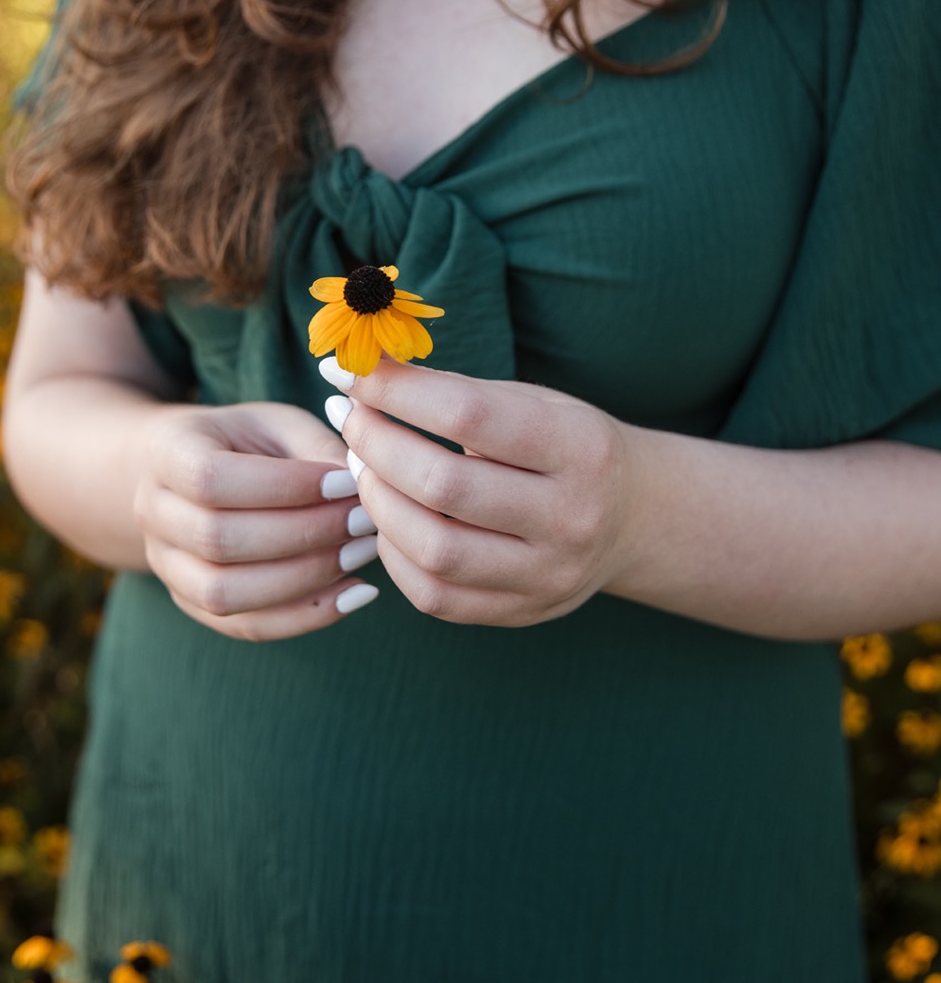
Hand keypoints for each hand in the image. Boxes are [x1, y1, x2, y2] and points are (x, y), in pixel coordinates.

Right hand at [133, 401, 383, 641]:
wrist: (188, 475)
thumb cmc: (243, 442)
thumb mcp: (276, 424)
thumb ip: (316, 447)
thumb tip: (361, 484)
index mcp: (166, 452)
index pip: (211, 479)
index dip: (282, 487)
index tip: (347, 483)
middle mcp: (151, 513)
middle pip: (218, 540)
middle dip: (303, 535)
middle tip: (363, 521)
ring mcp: (165, 565)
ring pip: (224, 594)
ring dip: (304, 579)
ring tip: (361, 554)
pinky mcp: (191, 603)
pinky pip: (245, 626)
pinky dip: (304, 617)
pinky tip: (354, 595)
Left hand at [321, 355, 645, 626]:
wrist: (632, 517)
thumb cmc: (561, 445)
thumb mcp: (531, 403)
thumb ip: (452, 390)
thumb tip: (359, 370)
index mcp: (580, 446)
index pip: (468, 413)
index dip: (396, 391)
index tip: (351, 372)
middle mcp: (572, 516)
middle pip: (444, 485)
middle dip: (377, 445)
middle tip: (351, 420)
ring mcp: (549, 574)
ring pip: (434, 549)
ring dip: (377, 502)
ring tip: (363, 469)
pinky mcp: (520, 611)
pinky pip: (433, 595)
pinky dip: (393, 553)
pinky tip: (387, 520)